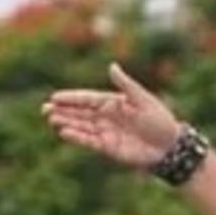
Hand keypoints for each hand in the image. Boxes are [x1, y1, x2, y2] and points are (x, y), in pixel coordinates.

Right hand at [41, 63, 181, 170]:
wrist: (171, 147)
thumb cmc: (160, 121)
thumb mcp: (143, 99)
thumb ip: (125, 85)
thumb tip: (111, 66)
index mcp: (114, 103)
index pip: (87, 99)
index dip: (71, 98)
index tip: (54, 97)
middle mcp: (107, 118)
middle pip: (80, 113)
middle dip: (63, 111)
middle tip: (44, 109)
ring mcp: (107, 133)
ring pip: (82, 127)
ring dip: (67, 123)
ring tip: (51, 119)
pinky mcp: (109, 148)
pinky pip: (90, 142)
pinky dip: (77, 137)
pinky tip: (64, 133)